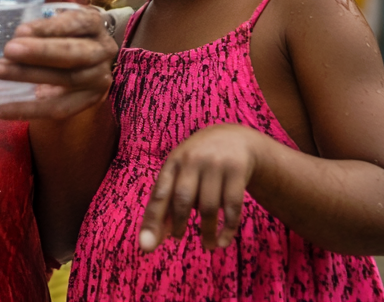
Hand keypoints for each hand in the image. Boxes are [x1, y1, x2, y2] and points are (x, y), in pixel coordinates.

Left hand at [0, 6, 116, 120]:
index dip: (48, 28)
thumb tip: (16, 39)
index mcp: (93, 24)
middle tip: (8, 49)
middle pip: (73, 53)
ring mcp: (99, 78)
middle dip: (40, 52)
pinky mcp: (90, 100)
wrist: (94, 56)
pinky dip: (27, 110)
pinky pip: (58, 109)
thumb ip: (42, 27)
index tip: (20, 31)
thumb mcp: (60, 21)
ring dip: (27, 76)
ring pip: (65, 80)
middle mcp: (102, 51)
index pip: (74, 23)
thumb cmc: (68, 33)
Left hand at [139, 124, 260, 251]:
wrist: (235, 138)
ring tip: (208, 245)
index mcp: (173, 163)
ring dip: (207, 231)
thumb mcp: (180, 173)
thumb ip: (166, 203)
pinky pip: (232, 206)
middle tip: (177, 238)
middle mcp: (192, 161)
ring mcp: (216, 165)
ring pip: (209, 206)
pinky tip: (223, 241)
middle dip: (178, 223)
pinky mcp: (237, 171)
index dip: (152, 220)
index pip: (159, 194)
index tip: (146, 245)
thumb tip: (150, 239)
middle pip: (183, 198)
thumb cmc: (198, 164)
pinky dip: (228, 228)